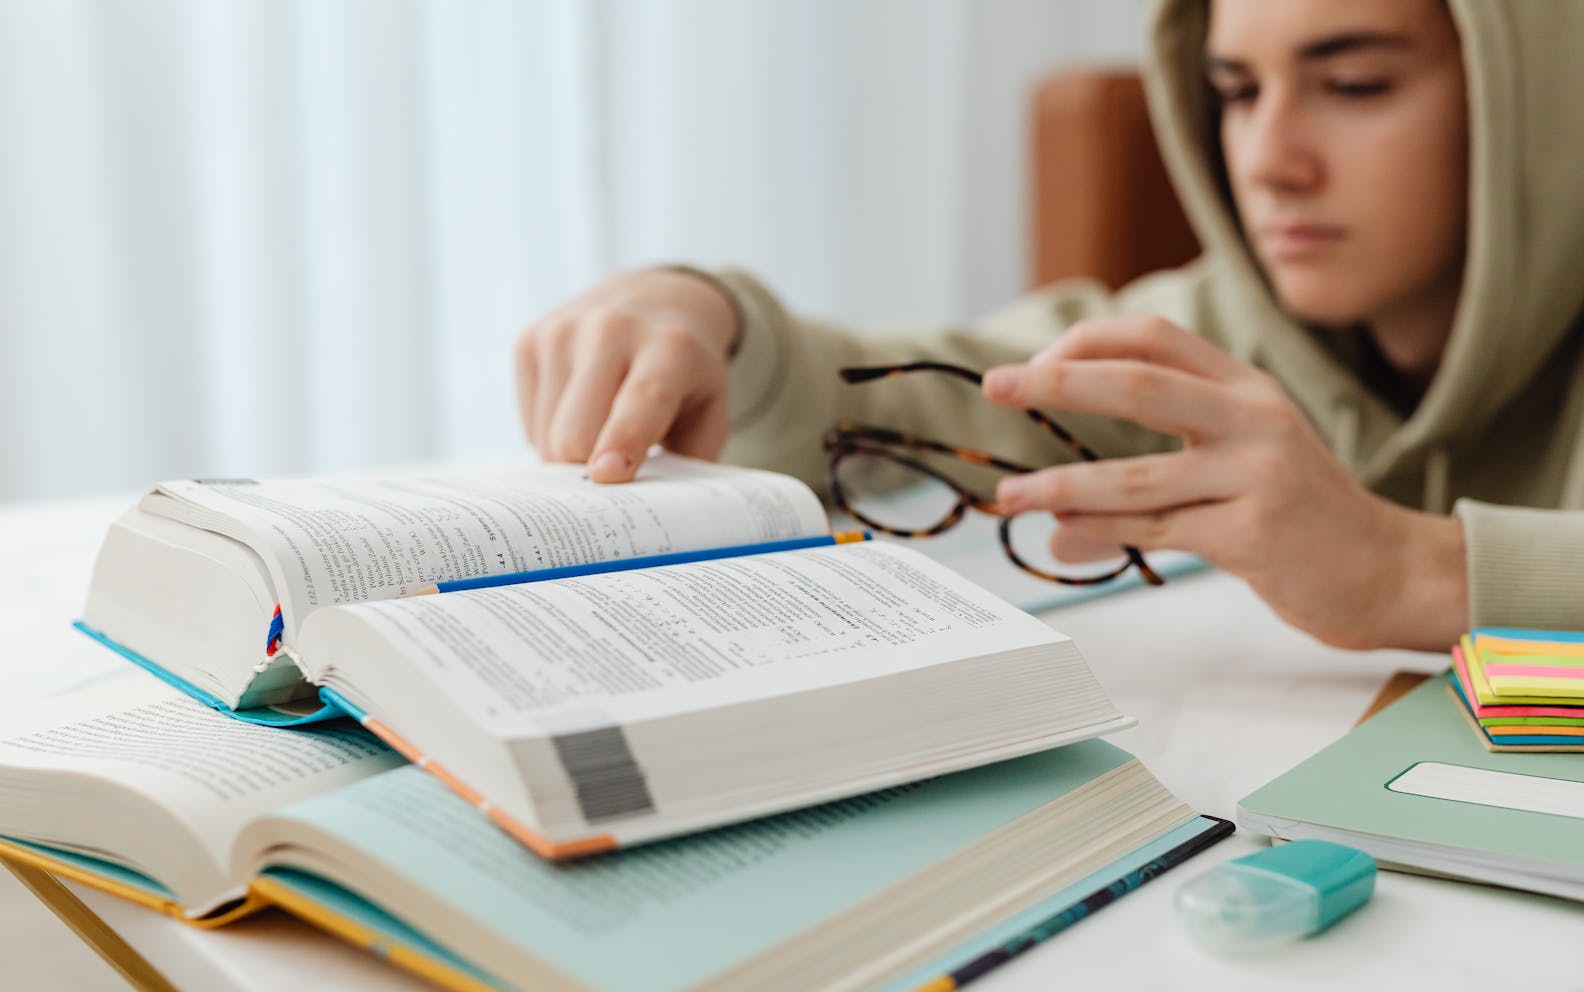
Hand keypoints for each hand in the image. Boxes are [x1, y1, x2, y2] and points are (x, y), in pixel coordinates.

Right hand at [516, 268, 738, 482]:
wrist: (654, 300)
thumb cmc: (686, 376)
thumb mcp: (711, 412)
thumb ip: (688, 462)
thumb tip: (645, 511)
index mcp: (670, 348)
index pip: (640, 403)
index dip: (622, 441)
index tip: (607, 474)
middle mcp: (611, 331)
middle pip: (576, 433)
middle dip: (588, 471)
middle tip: (614, 477)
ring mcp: (562, 332)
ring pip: (548, 436)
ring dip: (572, 455)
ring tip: (603, 430)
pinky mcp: (529, 340)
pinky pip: (530, 423)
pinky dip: (552, 433)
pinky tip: (581, 409)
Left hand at [981, 315, 1467, 650]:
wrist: (1387, 572)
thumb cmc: (1299, 517)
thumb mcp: (1234, 473)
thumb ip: (1149, 483)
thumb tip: (1054, 524)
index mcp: (1245, 387)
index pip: (1152, 338)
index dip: (1084, 343)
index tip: (1032, 367)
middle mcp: (1254, 418)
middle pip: (1136, 386)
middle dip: (1056, 383)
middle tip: (995, 387)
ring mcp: (1258, 476)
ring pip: (1136, 476)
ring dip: (1061, 484)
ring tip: (1009, 496)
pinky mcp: (1255, 534)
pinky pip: (1158, 531)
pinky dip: (1103, 533)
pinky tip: (1064, 535)